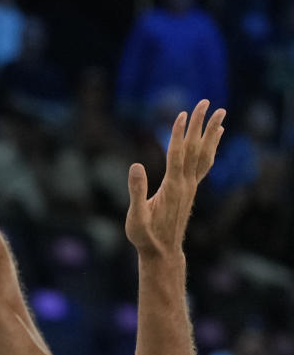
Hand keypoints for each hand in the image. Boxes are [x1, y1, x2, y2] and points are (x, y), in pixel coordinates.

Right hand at [125, 99, 224, 257]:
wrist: (163, 252)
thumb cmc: (145, 236)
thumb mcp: (135, 217)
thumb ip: (136, 191)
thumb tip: (135, 166)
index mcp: (171, 187)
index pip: (176, 155)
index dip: (178, 135)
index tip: (181, 114)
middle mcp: (185, 184)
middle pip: (194, 149)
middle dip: (199, 125)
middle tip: (204, 102)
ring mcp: (190, 186)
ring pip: (204, 154)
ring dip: (212, 132)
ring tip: (220, 113)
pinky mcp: (190, 189)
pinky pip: (205, 163)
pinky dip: (211, 147)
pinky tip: (216, 137)